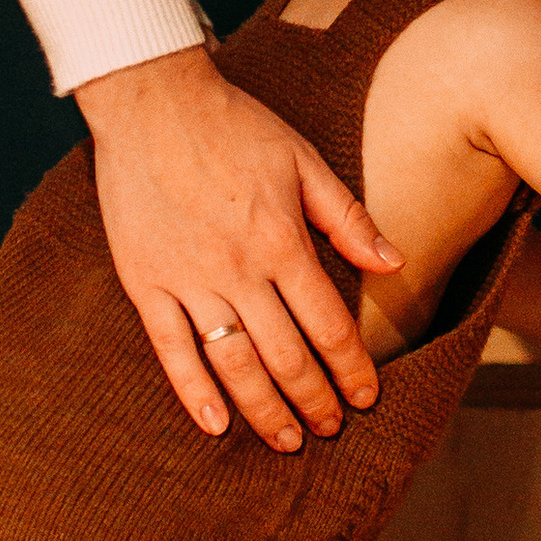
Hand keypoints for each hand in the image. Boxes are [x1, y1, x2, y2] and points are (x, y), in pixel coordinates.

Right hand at [76, 45, 400, 447]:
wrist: (151, 100)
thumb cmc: (233, 125)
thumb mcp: (303, 161)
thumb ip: (347, 219)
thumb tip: (395, 264)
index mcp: (282, 241)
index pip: (329, 324)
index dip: (351, 367)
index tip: (366, 397)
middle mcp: (238, 269)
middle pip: (285, 356)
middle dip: (314, 400)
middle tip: (330, 428)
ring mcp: (187, 279)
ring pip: (234, 363)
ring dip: (264, 409)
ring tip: (286, 440)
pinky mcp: (145, 281)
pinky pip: (171, 349)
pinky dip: (193, 392)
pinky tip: (215, 424)